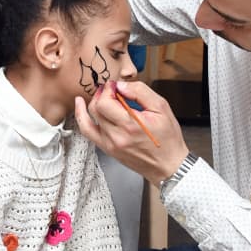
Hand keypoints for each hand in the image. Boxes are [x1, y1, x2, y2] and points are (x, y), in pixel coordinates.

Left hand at [74, 80, 188, 184]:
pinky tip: (81, 107)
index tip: (115, 85)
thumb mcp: (162, 108)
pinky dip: (82, 118)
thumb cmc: (168, 139)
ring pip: (89, 119)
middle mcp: (117, 136)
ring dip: (93, 103)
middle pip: (96, 109)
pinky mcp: (108, 150)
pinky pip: (88, 132)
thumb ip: (141, 92)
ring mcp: (110, 145)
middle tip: (110, 89)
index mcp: (130, 125)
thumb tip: (121, 86)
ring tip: (99, 95)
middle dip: (101, 94)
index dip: (107, 89)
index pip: (105, 102)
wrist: (169, 166)